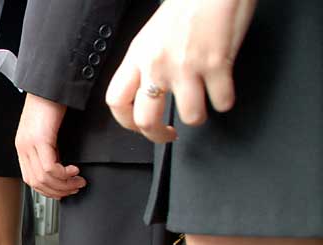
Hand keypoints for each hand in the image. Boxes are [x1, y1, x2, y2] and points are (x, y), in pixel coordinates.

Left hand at [15, 94, 85, 198]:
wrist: (49, 84)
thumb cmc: (50, 103)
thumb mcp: (47, 132)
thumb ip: (49, 150)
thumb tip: (60, 168)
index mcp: (23, 147)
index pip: (31, 180)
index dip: (49, 190)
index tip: (64, 190)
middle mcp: (23, 147)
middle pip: (37, 183)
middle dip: (58, 191)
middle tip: (75, 187)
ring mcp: (29, 144)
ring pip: (44, 178)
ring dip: (64, 184)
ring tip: (78, 180)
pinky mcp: (40, 139)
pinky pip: (50, 167)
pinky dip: (64, 174)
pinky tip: (74, 170)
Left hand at [106, 0, 256, 142]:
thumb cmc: (188, 6)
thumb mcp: (152, 36)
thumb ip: (146, 65)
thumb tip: (146, 94)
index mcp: (138, 55)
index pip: (116, 101)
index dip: (126, 122)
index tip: (139, 127)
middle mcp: (157, 64)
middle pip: (145, 120)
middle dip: (158, 136)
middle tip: (169, 135)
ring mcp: (187, 66)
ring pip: (190, 117)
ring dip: (199, 116)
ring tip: (203, 102)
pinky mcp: (217, 64)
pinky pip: (222, 102)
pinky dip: (225, 100)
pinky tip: (223, 89)